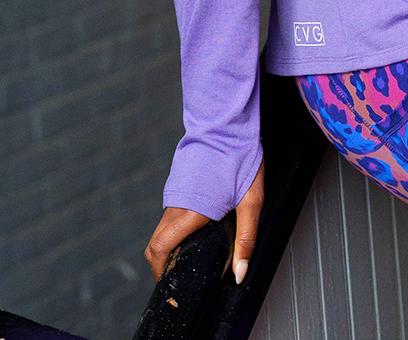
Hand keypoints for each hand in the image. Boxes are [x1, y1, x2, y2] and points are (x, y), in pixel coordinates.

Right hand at [145, 159, 264, 284]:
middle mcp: (175, 203)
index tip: (172, 286)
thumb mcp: (251, 201)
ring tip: (195, 254)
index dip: (161, 272)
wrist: (227, 121)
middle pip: (157, 243)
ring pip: (163, 228)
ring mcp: (174, 192)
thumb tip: (239, 275)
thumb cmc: (241, 157)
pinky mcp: (177, 183)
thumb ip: (246, 239)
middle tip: (185, 276)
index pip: (160, 250)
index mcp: (189, 212)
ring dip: (172, 245)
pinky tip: (198, 228)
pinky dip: (176, 228)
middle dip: (165, 263)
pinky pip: (170, 213)